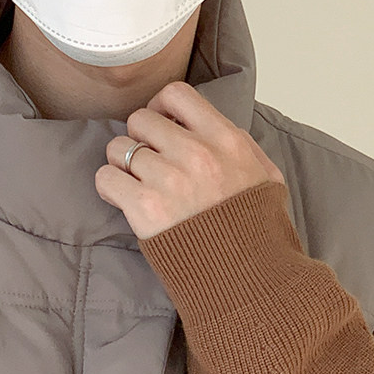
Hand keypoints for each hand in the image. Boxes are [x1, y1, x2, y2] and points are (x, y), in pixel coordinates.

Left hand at [95, 80, 284, 240]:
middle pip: (140, 120)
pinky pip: (106, 178)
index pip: (176, 94)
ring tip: (136, 185)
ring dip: (122, 165)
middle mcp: (196, 153)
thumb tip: (211, 129)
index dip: (161, 108)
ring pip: (119, 148)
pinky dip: (110, 187)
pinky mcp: (144, 209)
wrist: (247, 279)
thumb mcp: (266, 178)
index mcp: (226, 140)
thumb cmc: (257, 233)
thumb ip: (241, 147)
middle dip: (140, 139)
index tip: (162, 127)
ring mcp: (168, 180)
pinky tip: (123, 199)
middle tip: (148, 163)